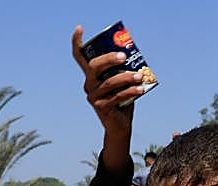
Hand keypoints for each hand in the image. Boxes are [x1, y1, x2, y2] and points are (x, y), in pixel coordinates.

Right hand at [71, 25, 143, 140]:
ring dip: (126, 77)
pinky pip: (117, 96)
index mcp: (92, 75)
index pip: (79, 57)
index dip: (77, 42)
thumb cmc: (122, 100)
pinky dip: (131, 91)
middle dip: (109, 59)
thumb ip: (125, 70)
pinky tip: (141, 89)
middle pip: (94, 66)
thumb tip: (135, 55)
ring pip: (109, 82)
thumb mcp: (123, 82)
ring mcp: (93, 96)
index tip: (79, 28)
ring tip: (140, 76)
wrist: (120, 126)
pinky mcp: (101, 107)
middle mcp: (89, 84)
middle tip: (124, 56)